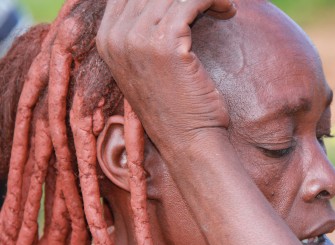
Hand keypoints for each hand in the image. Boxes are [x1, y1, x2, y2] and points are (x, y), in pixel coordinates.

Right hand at [96, 0, 235, 151]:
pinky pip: (191, 1)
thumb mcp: (150, 65)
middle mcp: (114, 36)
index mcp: (106, 39)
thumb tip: (171, 3)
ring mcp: (136, 40)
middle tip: (210, 0)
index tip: (191, 1)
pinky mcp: (164, 45)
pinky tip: (227, 10)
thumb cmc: (178, 106)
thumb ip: (147, 30)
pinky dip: (212, 0)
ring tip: (223, 5)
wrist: (189, 141)